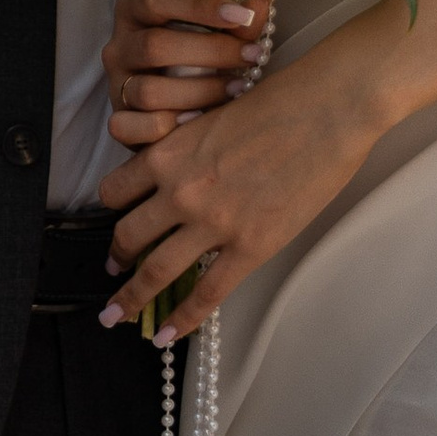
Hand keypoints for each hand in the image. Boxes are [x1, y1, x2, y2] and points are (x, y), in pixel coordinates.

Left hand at [99, 18, 397, 339]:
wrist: (326, 110)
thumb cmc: (278, 101)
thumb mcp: (213, 115)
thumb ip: (191, 148)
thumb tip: (183, 171)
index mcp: (169, 151)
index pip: (116, 190)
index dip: (110, 211)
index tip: (113, 223)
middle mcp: (180, 189)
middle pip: (127, 234)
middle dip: (115, 259)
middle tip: (111, 274)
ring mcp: (213, 222)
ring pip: (156, 271)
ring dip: (131, 297)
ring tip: (116, 315)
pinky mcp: (250, 247)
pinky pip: (206, 294)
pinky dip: (181, 319)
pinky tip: (168, 334)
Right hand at [103, 0, 263, 145]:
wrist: (175, 102)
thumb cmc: (196, 57)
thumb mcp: (214, 32)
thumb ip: (236, 20)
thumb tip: (262, 1)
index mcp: (134, 10)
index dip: (199, 5)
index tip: (242, 15)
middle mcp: (119, 45)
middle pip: (154, 45)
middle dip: (210, 52)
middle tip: (251, 55)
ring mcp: (116, 85)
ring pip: (149, 91)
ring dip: (200, 91)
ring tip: (237, 88)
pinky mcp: (119, 121)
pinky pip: (132, 127)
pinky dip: (168, 126)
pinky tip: (199, 120)